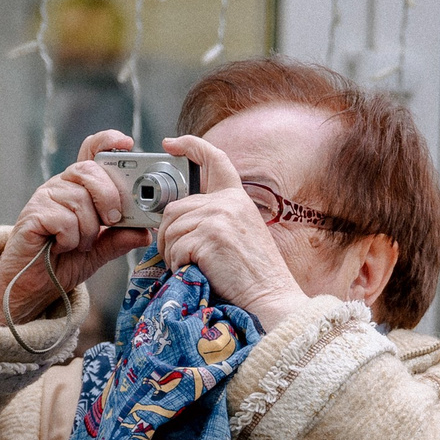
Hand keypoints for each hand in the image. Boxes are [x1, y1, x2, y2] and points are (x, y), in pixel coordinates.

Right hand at [0, 130, 150, 327]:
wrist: (33, 285)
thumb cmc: (63, 262)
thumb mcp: (100, 251)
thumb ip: (120, 239)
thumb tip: (146, 232)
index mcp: (80, 187)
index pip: (91, 152)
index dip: (108, 142)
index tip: (126, 144)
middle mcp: (62, 186)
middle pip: (90, 170)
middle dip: (109, 197)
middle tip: (111, 222)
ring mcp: (45, 197)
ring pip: (79, 200)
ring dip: (87, 230)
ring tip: (79, 245)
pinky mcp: (33, 214)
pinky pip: (63, 219)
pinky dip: (69, 239)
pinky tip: (61, 247)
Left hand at [155, 134, 307, 332]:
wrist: (271, 297)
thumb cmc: (254, 275)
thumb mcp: (241, 233)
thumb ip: (216, 218)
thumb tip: (176, 221)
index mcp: (237, 198)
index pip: (215, 159)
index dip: (191, 145)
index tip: (172, 143)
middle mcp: (228, 202)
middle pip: (175, 209)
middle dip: (168, 235)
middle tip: (176, 257)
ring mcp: (219, 217)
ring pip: (171, 230)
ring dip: (172, 254)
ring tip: (189, 268)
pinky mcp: (210, 236)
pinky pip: (176, 248)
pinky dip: (178, 265)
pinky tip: (194, 273)